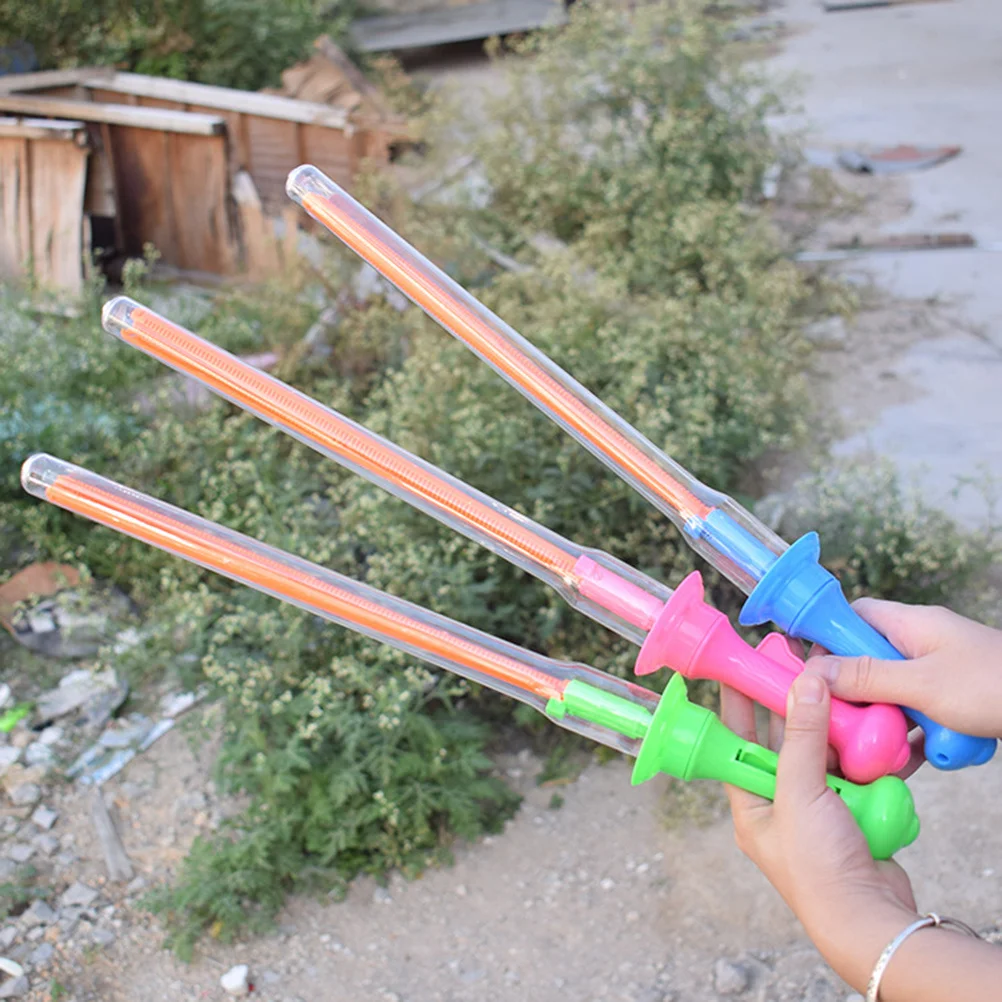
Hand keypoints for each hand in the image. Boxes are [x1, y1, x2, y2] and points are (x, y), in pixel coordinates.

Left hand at [721, 672, 918, 991]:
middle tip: (801, 673)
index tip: (743, 668)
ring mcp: (818, 811)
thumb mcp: (800, 793)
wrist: (871, 919)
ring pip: (822, 757)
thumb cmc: (818, 870)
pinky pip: (853, 775)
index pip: (736, 742)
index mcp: (750, 805)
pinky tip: (870, 741)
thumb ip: (802, 738)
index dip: (739, 705)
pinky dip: (861, 760)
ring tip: (838, 702)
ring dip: (832, 735)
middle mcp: (780, 806)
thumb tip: (804, 684)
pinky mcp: (851, 815)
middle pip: (783, 745)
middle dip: (793, 713)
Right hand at [810, 600, 1001, 738]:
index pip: (851, 617)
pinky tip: (907, 762)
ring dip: (883, 721)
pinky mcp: (954, 702)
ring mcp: (939, 674)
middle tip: (839, 719)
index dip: (826, 640)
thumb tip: (812, 672)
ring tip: (873, 747)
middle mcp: (921, 644)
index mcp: (909, 624)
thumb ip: (865, 676)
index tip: (809, 672)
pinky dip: (912, 738)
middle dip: (853, 693)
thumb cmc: (995, 685)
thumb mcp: (921, 684)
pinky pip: (918, 717)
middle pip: (866, 661)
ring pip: (891, 694)